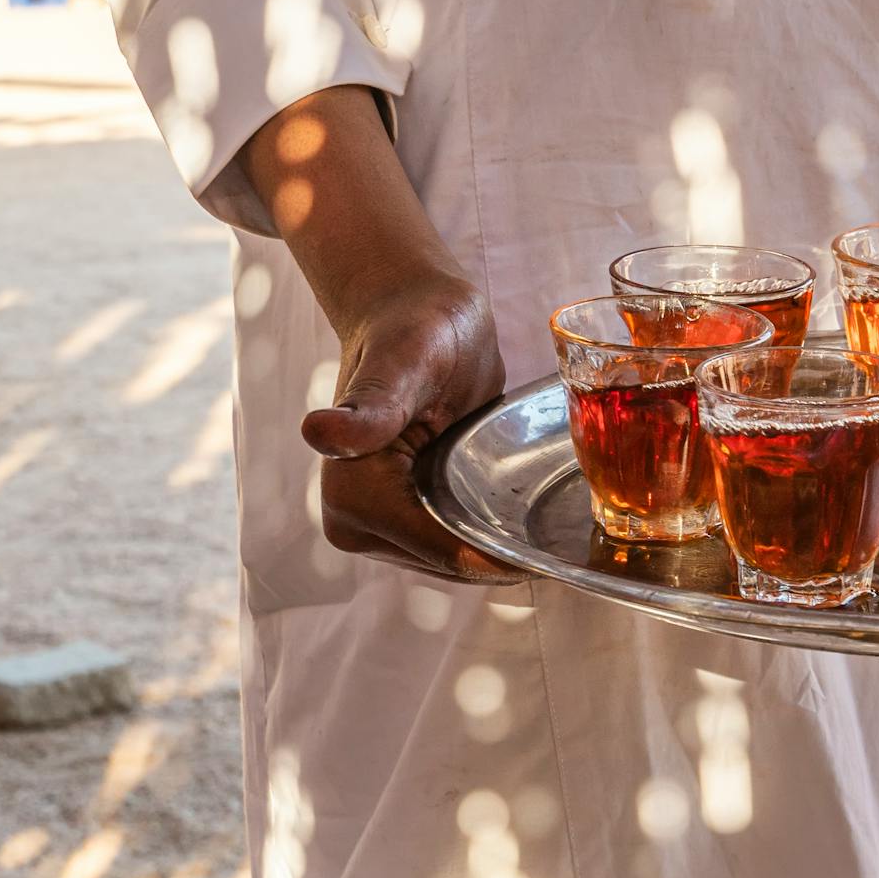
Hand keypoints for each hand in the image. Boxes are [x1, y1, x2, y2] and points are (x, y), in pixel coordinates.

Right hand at [244, 87, 516, 582]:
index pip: (444, 552)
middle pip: (454, 563)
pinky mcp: (399, 522)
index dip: (503, 553)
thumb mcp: (407, 361)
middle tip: (560, 514)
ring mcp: (375, 527)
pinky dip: (491, 531)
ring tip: (542, 502)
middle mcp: (353, 521)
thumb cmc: (416, 328)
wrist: (412, 314)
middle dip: (505, 546)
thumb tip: (318, 431)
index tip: (560, 546)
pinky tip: (521, 504)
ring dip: (501, 540)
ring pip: (460, 560)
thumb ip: (374, 406)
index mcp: (350, 494)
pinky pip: (458, 544)